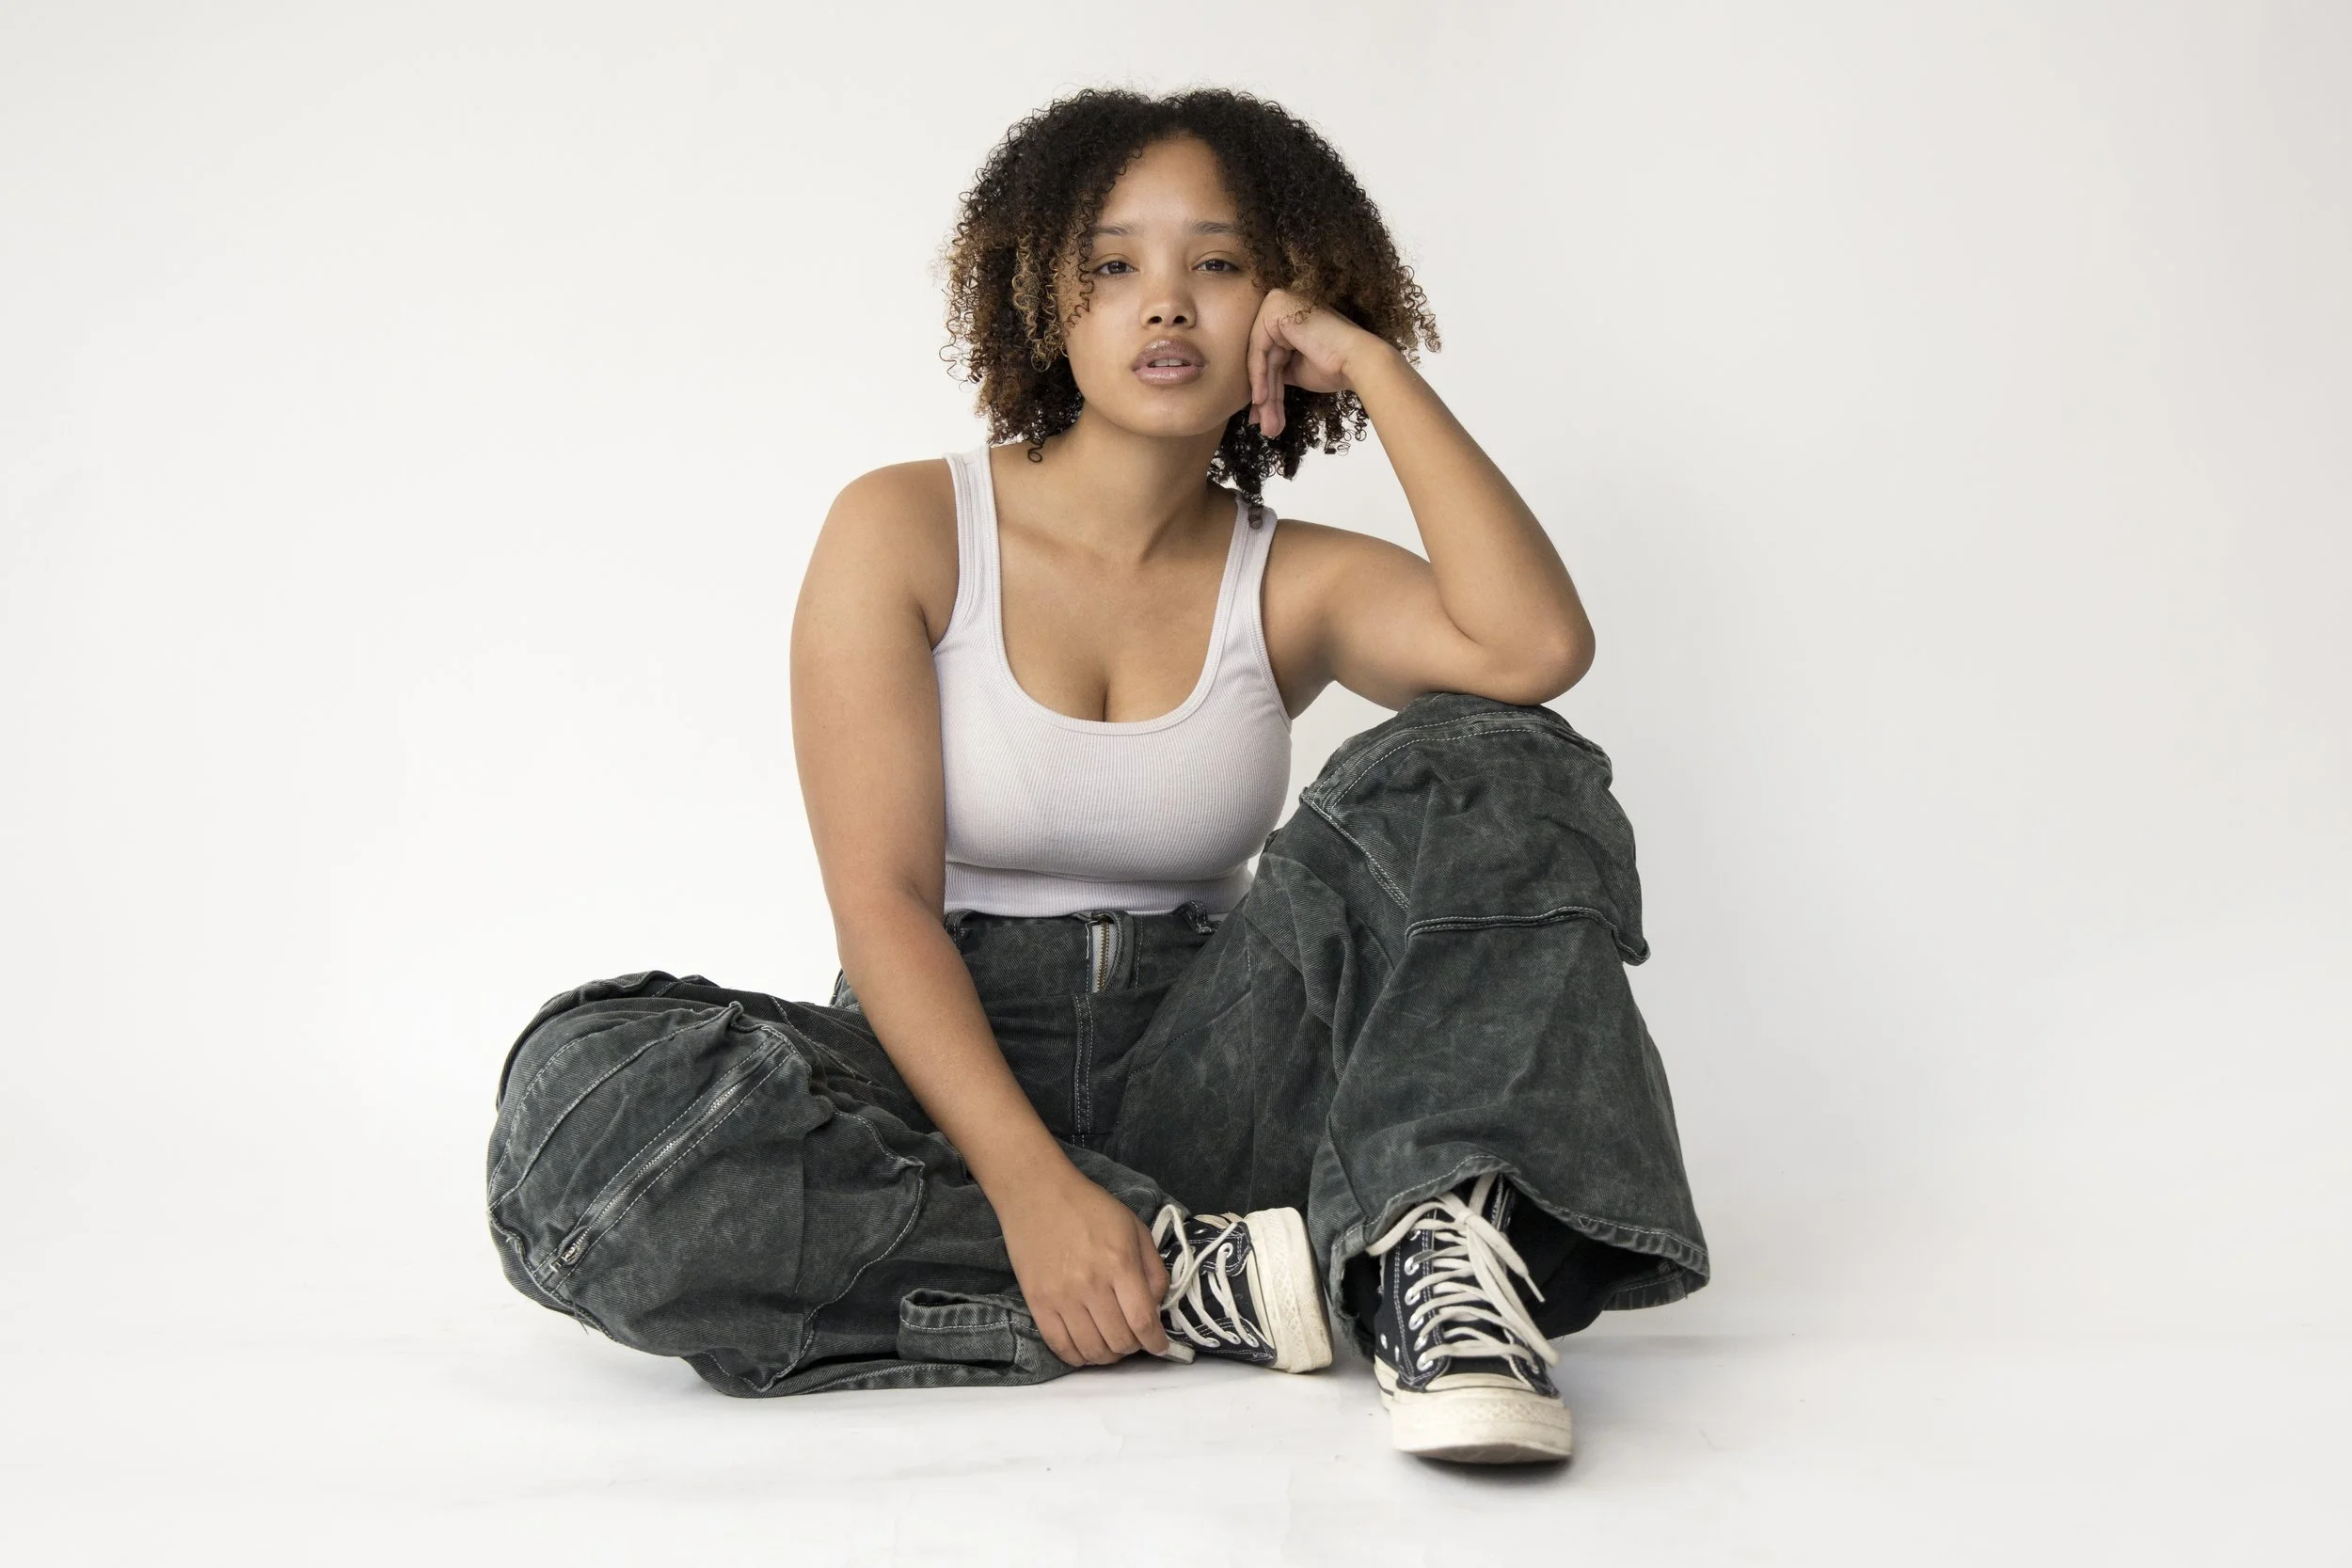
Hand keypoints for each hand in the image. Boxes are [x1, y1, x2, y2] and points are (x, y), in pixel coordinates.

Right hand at [991, 1161, 1172, 1366]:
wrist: (1037, 1193)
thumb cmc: (1090, 1207)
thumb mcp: (1134, 1228)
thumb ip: (1153, 1269)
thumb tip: (1157, 1307)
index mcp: (1119, 1263)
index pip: (1142, 1321)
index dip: (1155, 1342)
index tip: (1160, 1346)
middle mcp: (1091, 1284)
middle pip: (1119, 1340)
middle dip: (1134, 1348)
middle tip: (1135, 1339)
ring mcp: (1061, 1297)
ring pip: (1092, 1350)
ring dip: (1108, 1356)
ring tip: (1112, 1345)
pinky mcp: (1037, 1303)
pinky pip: (1060, 1346)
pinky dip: (1078, 1357)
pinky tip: (1087, 1349)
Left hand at [1246, 286, 1388, 439]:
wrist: (1358, 360)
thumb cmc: (1335, 366)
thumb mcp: (1296, 370)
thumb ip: (1275, 372)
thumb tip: (1257, 397)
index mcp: (1288, 316)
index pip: (1269, 356)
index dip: (1266, 389)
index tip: (1264, 417)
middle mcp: (1281, 304)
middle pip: (1264, 359)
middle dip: (1265, 397)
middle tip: (1266, 425)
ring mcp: (1278, 303)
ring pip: (1260, 358)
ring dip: (1264, 395)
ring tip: (1267, 423)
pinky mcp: (1275, 308)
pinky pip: (1258, 349)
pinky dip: (1258, 376)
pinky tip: (1261, 400)